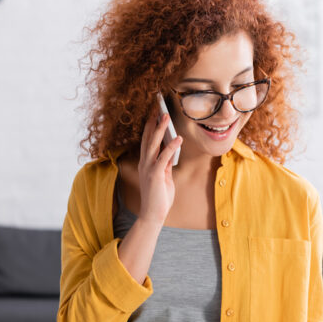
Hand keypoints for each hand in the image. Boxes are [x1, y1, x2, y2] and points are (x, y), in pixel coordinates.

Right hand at [137, 109, 182, 224]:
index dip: (150, 126)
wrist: (153, 214)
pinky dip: (171, 147)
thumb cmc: (159, 197)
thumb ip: (165, 163)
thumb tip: (171, 149)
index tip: (154, 113)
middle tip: (156, 107)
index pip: (147, 141)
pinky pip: (164, 158)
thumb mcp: (164, 176)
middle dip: (152, 122)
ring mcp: (148, 168)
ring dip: (159, 129)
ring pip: (153, 144)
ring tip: (165, 116)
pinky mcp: (155, 175)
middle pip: (148, 138)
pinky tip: (178, 138)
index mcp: (145, 163)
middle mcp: (144, 163)